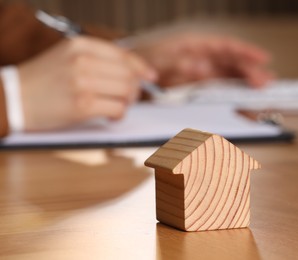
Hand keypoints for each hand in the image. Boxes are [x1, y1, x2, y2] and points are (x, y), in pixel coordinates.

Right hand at [18, 36, 156, 130]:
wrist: (15, 98)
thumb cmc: (44, 80)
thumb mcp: (67, 58)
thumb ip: (97, 60)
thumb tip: (133, 72)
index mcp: (80, 45)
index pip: (122, 55)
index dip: (141, 67)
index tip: (150, 76)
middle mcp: (82, 61)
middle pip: (128, 74)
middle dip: (133, 89)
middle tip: (127, 98)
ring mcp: (82, 83)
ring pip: (126, 92)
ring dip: (127, 102)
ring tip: (116, 106)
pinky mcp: (82, 105)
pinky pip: (117, 109)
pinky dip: (119, 114)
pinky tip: (110, 116)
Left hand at [133, 33, 272, 86]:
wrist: (133, 76)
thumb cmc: (144, 61)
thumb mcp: (156, 60)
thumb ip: (177, 64)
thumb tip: (201, 68)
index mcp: (194, 46)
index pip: (225, 46)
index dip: (245, 51)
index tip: (262, 57)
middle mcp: (202, 58)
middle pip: (231, 63)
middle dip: (250, 71)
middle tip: (265, 82)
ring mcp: (202, 73)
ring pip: (229, 77)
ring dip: (246, 83)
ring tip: (263, 90)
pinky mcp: (199, 87)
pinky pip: (219, 90)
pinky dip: (232, 95)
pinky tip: (244, 100)